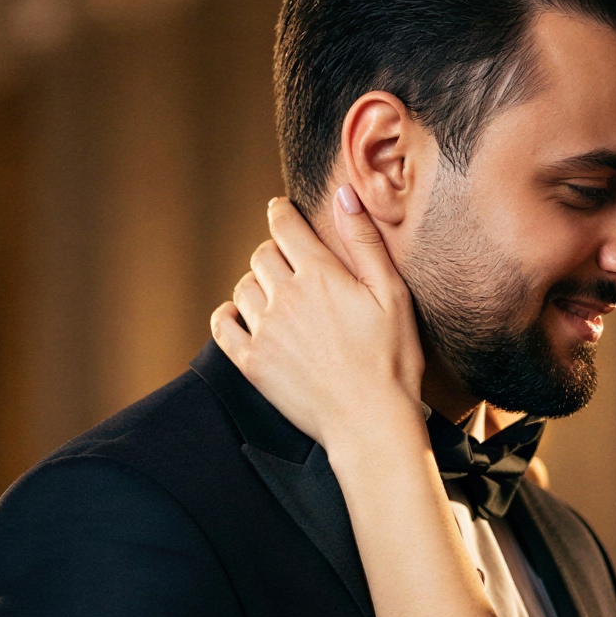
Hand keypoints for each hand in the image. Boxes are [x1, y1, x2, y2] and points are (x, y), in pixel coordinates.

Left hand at [209, 189, 425, 452]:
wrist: (370, 423)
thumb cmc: (392, 361)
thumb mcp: (393, 296)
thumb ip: (364, 242)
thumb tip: (343, 193)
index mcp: (320, 275)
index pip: (284, 226)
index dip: (281, 213)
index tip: (281, 211)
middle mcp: (285, 297)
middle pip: (262, 255)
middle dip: (275, 253)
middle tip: (291, 265)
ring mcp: (265, 331)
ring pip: (243, 287)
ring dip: (257, 285)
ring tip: (277, 298)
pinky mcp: (252, 363)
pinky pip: (223, 325)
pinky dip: (229, 316)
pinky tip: (244, 319)